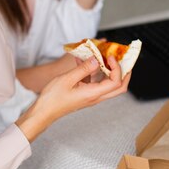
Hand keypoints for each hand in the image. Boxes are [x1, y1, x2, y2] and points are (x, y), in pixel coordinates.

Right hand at [16, 56, 130, 141]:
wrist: (44, 111)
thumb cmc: (53, 99)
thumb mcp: (67, 79)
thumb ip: (84, 69)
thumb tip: (97, 59)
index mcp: (93, 94)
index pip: (116, 82)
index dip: (117, 68)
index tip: (109, 57)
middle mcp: (95, 96)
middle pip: (119, 87)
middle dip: (124, 72)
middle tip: (122, 60)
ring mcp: (91, 96)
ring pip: (109, 84)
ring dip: (109, 70)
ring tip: (103, 57)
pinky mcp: (85, 93)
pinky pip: (95, 82)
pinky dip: (94, 71)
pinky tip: (83, 61)